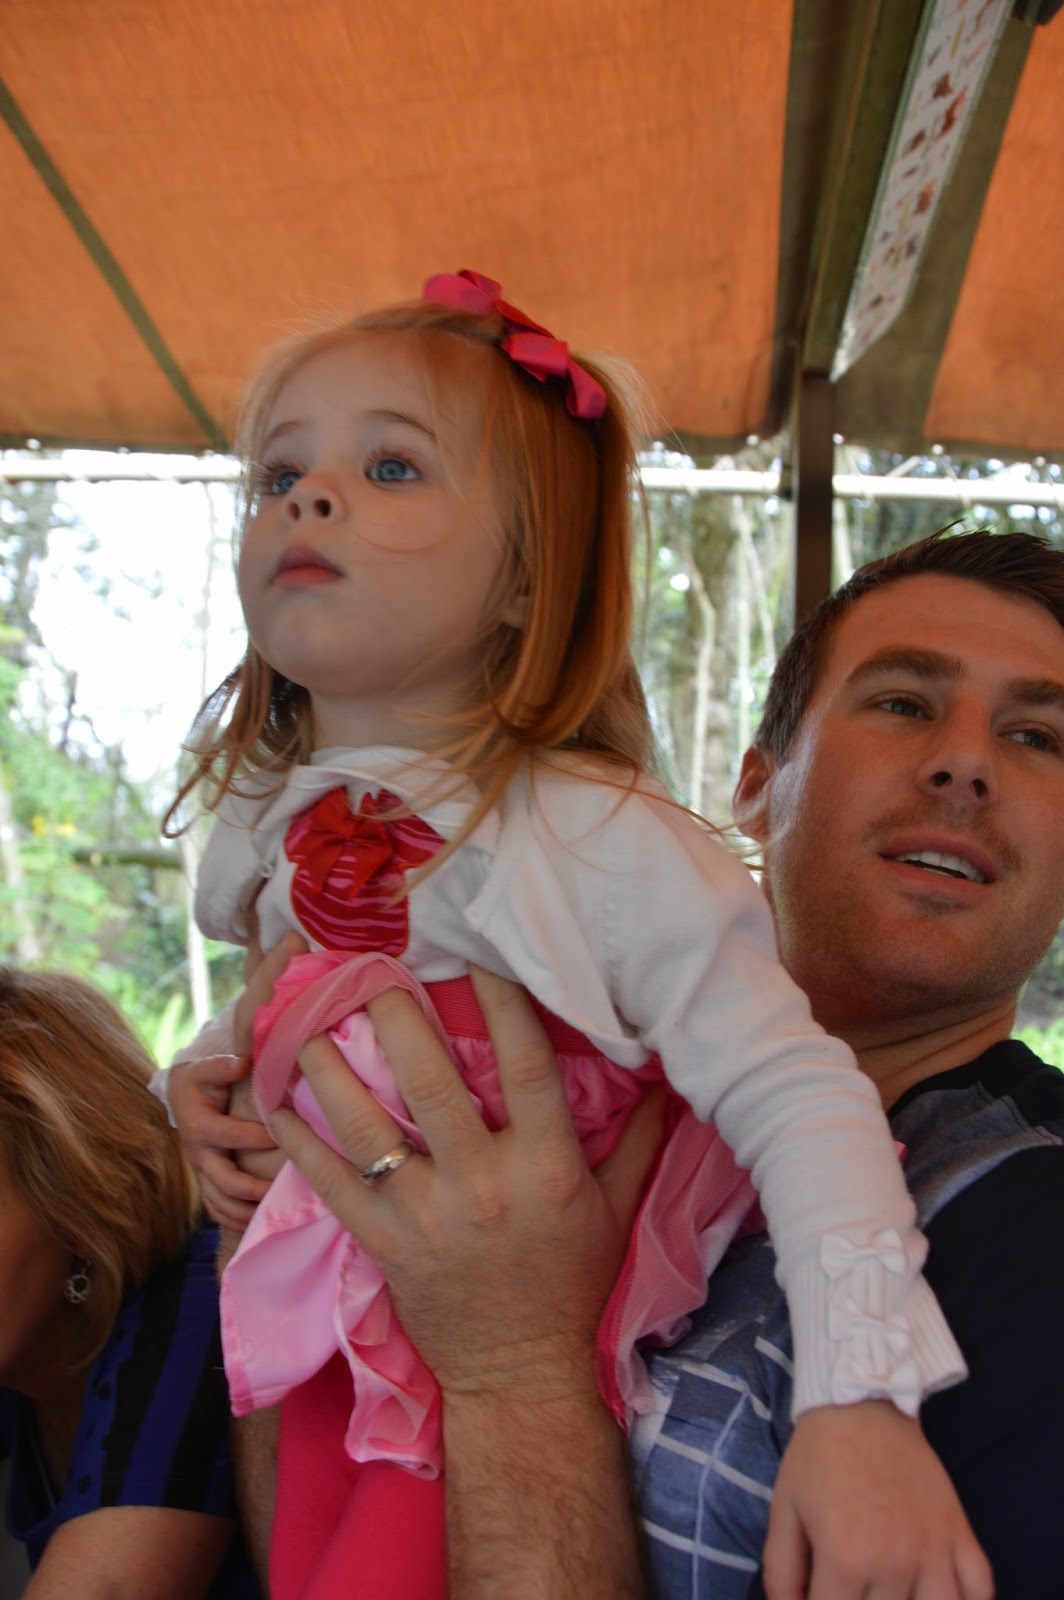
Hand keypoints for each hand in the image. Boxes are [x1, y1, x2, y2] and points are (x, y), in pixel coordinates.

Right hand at [167, 1052, 275, 1228]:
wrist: (181, 1098)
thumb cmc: (201, 1081)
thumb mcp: (206, 1068)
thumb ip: (222, 1066)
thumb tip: (242, 1063)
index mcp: (199, 1126)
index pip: (229, 1136)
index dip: (255, 1138)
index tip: (284, 1137)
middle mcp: (198, 1155)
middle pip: (223, 1180)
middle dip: (253, 1188)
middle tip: (282, 1189)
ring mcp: (201, 1172)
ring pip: (219, 1202)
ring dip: (245, 1211)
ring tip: (273, 1213)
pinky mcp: (205, 1182)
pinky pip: (215, 1209)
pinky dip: (234, 1220)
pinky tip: (257, 1223)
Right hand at [170, 930, 307, 1229]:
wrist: (239, 1113)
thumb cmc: (255, 1062)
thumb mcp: (261, 1023)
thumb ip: (273, 982)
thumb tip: (297, 933)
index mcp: (197, 1080)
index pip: (190, 1078)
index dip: (213, 1072)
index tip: (240, 1064)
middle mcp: (192, 1120)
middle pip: (203, 1137)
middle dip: (239, 1138)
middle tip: (274, 1133)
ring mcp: (200, 1158)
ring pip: (213, 1179)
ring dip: (243, 1183)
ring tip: (278, 1180)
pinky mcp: (214, 1188)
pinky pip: (221, 1207)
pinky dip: (241, 1209)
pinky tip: (269, 1207)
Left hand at [269, 966, 664, 1401]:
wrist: (521, 1375)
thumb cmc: (572, 1283)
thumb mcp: (616, 1208)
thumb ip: (639, 1139)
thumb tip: (666, 1074)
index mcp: (547, 1166)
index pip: (527, 1066)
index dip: (503, 1002)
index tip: (477, 950)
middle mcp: (484, 1184)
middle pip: (432, 1083)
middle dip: (395, 1018)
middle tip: (367, 967)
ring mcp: (427, 1216)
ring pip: (368, 1128)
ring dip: (330, 1069)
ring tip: (304, 1020)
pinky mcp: (383, 1247)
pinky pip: (332, 1184)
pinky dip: (300, 1140)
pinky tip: (274, 1100)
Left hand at [763, 1401, 993, 1599]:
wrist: (861, 1403)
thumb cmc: (818, 1457)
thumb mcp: (784, 1509)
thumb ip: (781, 1570)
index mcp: (845, 1559)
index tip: (822, 1591)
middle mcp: (894, 1563)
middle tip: (854, 1585)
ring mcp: (933, 1550)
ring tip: (894, 1593)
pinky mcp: (959, 1533)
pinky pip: (979, 1589)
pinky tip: (938, 1591)